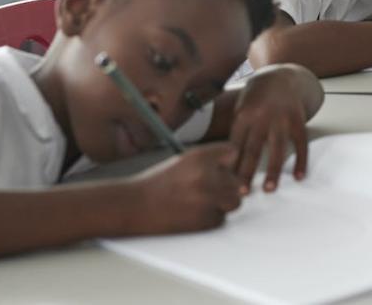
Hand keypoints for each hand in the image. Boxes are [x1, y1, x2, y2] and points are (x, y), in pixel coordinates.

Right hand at [127, 143, 242, 233]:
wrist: (134, 206)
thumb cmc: (158, 184)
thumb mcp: (184, 161)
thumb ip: (210, 161)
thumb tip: (236, 167)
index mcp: (200, 156)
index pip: (233, 153)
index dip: (227, 163)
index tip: (221, 169)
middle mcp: (206, 175)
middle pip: (238, 180)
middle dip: (226, 186)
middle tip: (205, 190)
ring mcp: (207, 198)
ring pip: (234, 201)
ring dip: (222, 204)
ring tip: (199, 202)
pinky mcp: (204, 219)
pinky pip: (221, 219)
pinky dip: (211, 219)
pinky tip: (192, 214)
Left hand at [229, 65, 318, 192]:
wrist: (283, 76)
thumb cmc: (258, 95)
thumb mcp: (241, 106)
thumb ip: (237, 130)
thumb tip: (226, 158)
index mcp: (244, 114)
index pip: (235, 145)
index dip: (230, 165)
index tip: (225, 183)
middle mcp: (263, 117)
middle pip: (253, 150)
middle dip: (246, 172)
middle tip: (242, 193)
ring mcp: (282, 119)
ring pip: (277, 149)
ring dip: (273, 171)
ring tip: (269, 189)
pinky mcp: (299, 120)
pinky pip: (301, 144)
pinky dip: (301, 160)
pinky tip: (299, 176)